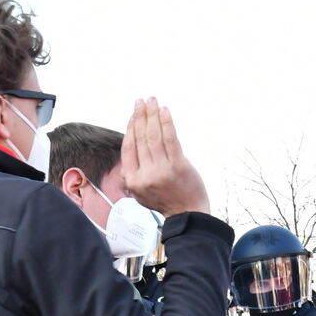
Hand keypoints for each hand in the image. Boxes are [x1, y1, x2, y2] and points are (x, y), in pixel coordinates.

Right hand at [121, 97, 208, 216]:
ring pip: (154, 136)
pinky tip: (164, 111)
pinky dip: (166, 123)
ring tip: (152, 101)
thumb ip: (132, 176)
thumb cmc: (166, 201)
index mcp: (132, 180)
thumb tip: (127, 156)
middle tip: (141, 101)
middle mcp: (145, 174)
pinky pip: (170, 139)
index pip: (128, 148)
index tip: (133, 115)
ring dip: (152, 115)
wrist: (188, 214)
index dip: (130, 128)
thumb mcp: (141, 194)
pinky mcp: (178, 166)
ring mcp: (162, 170)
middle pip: (140, 139)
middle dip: (140, 116)